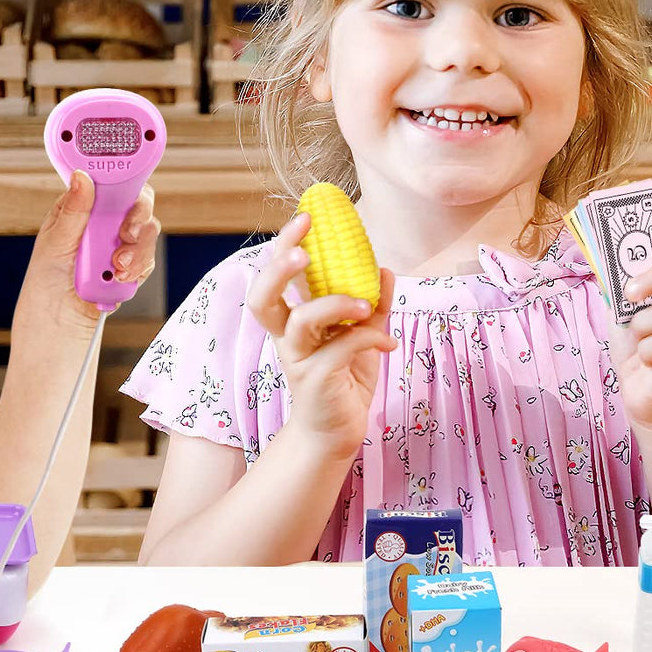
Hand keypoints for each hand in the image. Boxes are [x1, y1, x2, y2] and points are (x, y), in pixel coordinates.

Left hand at [15, 170, 159, 334]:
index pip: (110, 184)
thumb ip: (73, 213)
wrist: (58, 327)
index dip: (124, 183)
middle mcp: (102, 224)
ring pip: (146, 233)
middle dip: (136, 220)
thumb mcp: (53, 245)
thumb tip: (82, 178)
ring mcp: (118, 246)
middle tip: (125, 236)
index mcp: (80, 210)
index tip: (126, 196)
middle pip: (137, 204)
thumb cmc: (45, 286)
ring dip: (136, 251)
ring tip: (116, 269)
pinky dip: (137, 271)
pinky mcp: (130, 268)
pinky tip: (118, 280)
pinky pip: (147, 261)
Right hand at [246, 211, 397, 458]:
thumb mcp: (362, 336)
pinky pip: (342, 348)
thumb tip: (384, 269)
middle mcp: (288, 338)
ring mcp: (298, 360)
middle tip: (304, 250)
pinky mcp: (315, 381)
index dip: (283, 247)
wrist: (338, 433)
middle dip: (280, 268)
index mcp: (293, 322)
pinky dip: (370, 338)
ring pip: (301, 321)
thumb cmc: (345, 381)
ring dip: (335, 304)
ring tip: (365, 305)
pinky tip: (389, 344)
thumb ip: (372, 303)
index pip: (275, 278)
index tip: (305, 218)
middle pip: (262, 298)